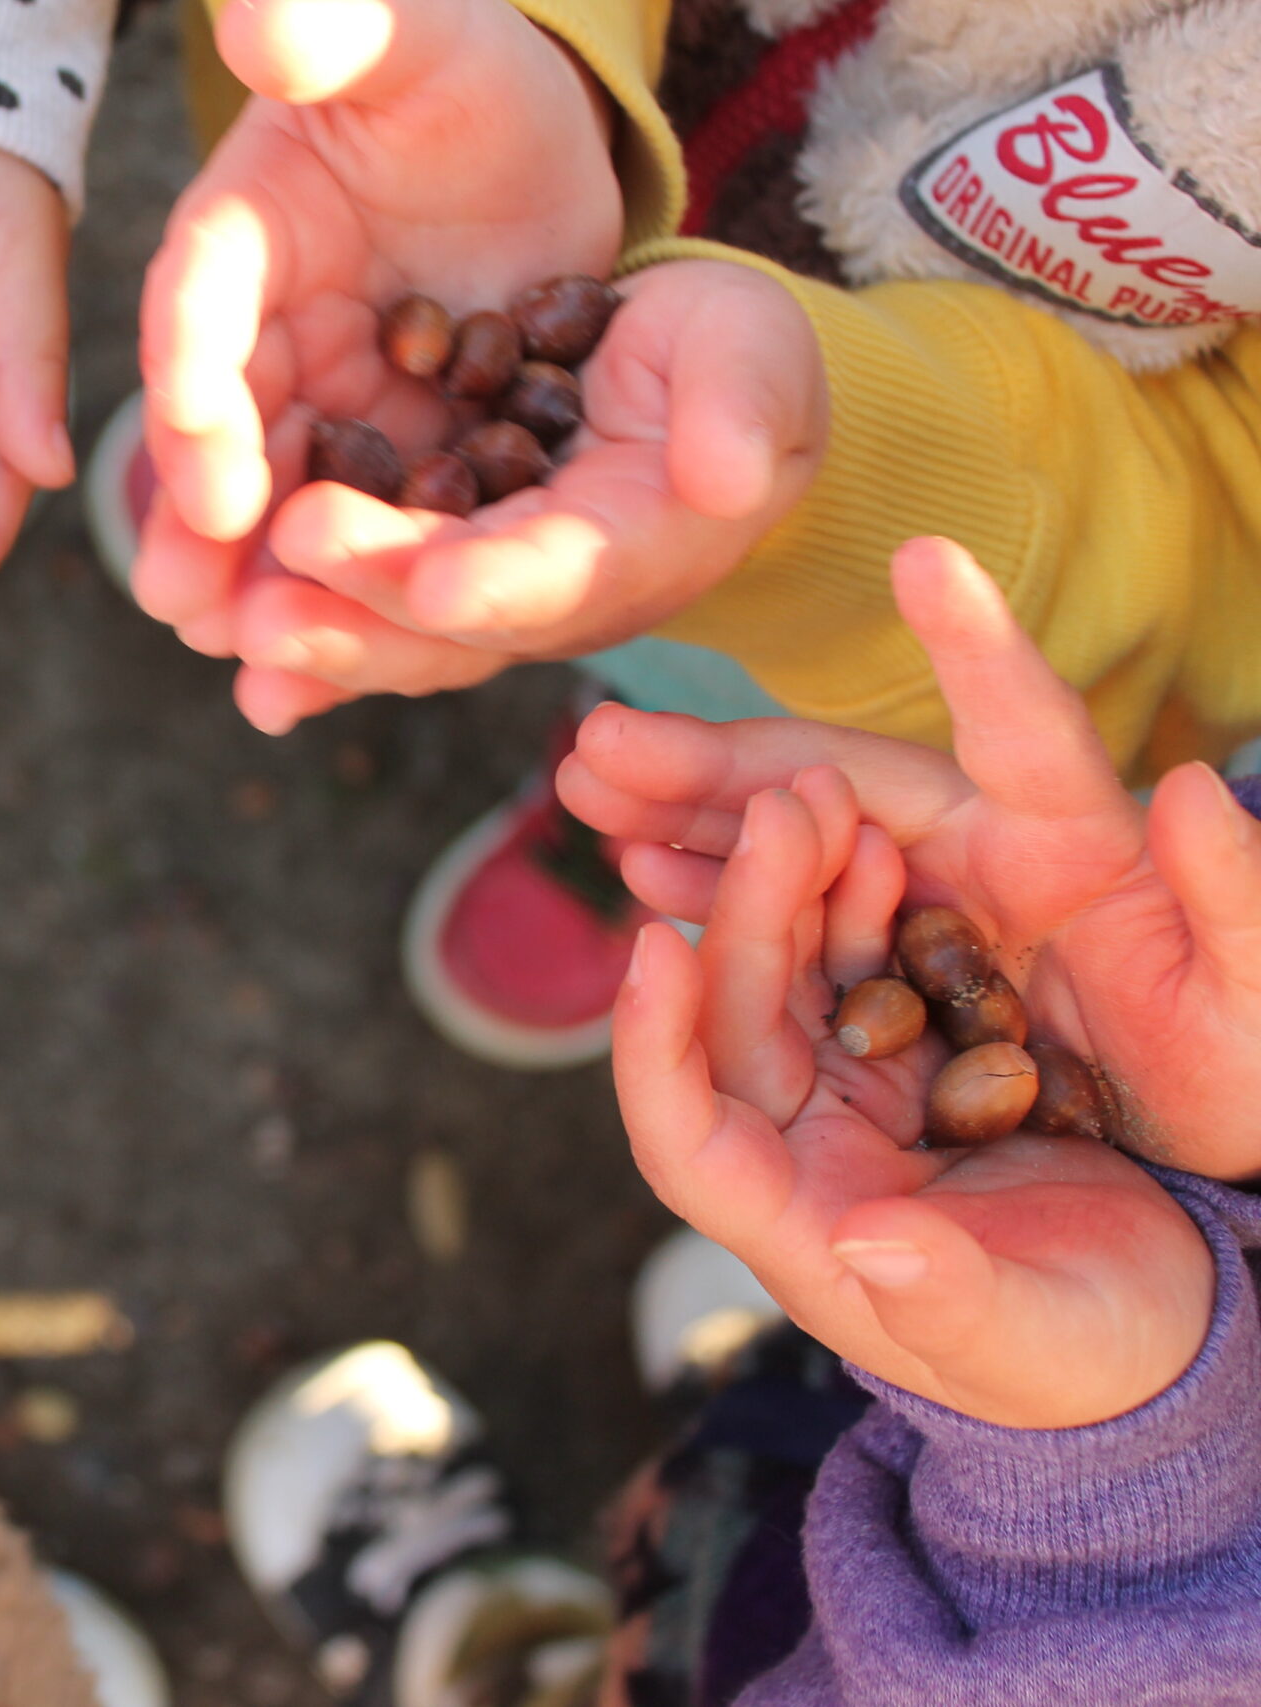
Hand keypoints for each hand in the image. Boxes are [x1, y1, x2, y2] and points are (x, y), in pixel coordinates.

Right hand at [135, 0, 626, 711]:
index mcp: (241, 228)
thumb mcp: (413, 36)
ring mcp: (316, 397)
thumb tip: (264, 16)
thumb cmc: (456, 71)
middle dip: (201, 519)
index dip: (195, 386)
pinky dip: (339, 594)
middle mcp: (258, 327)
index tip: (209, 468)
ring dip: (254, 578)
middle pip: (218, 426)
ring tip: (243, 652)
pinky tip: (320, 677)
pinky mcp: (379, 450)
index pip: (200, 301)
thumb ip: (338, 28)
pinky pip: (353, 526)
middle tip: (186, 601)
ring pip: (276, 496)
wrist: (529, 145)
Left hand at [223, 260, 823, 732]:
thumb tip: (732, 476)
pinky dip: (296, 618)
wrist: (675, 376)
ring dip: (310, 633)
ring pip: (388, 624)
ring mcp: (481, 592)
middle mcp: (550, 594)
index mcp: (638, 545)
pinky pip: (354, 600)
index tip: (429, 584)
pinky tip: (214, 628)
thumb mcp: (755, 353)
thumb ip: (745, 409)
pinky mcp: (427, 569)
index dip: (495, 583)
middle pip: (449, 620)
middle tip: (266, 614)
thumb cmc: (728, 354)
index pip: (562, 573)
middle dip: (360, 613)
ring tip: (222, 631)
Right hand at [560, 536, 1260, 1179]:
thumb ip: (1238, 894)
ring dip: (688, 807)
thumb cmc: (1252, 1072)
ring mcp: (931, 903)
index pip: (1027, 727)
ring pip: (793, 834)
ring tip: (586, 787)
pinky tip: (641, 870)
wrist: (1198, 1159)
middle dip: (722, 756)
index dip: (979, 645)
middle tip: (604, 736)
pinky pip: (787, 914)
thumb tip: (1196, 791)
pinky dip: (712, 882)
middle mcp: (990, 847)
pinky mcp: (895, 964)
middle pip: (844, 779)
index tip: (925, 559)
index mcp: (1081, 840)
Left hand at [611, 781, 1212, 1430]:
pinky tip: (878, 833)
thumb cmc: (1083, 1358)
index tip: (651, 950)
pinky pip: (862, 963)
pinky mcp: (902, 1055)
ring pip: (789, 975)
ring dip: (796, 886)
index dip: (651, 1048)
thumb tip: (866, 1246)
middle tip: (776, 811)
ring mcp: (842, 1093)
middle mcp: (792, 1150)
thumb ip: (946, 1296)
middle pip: (729, 1022)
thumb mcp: (1026, 1334)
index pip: (682, 1136)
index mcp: (793, 1226)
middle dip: (743, 914)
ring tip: (820, 797)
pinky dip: (865, 900)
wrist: (1154, 1322)